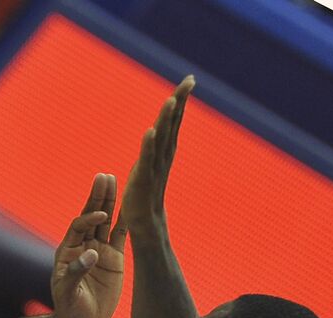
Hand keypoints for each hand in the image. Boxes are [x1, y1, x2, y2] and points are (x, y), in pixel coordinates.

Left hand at [50, 172, 126, 317]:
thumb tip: (90, 254)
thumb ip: (77, 273)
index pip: (79, 227)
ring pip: (107, 222)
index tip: (100, 215)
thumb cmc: (69, 310)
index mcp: (68, 251)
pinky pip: (121, 235)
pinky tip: (133, 203)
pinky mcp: (114, 259)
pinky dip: (127, 220)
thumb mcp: (68, 293)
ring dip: (110, 202)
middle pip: (92, 217)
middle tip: (104, 177)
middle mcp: (84, 246)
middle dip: (98, 198)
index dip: (88, 218)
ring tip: (114, 179)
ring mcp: (100, 251)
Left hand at [117, 77, 194, 237]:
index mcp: (164, 149)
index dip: (181, 100)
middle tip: (189, 80)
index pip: (174, 120)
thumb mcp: (148, 164)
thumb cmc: (144, 193)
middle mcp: (163, 155)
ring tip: (171, 100)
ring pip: (162, 138)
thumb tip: (156, 131)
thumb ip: (153, 147)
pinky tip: (150, 131)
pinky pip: (146, 159)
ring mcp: (154, 167)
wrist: (144, 222)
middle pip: (173, 123)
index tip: (189, 80)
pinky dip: (148, 145)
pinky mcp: (143, 179)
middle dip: (180, 101)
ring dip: (166, 119)